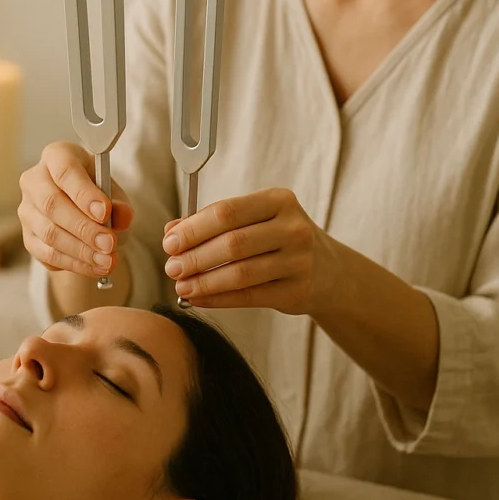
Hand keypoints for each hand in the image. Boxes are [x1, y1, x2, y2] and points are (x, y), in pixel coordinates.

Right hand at [19, 142, 133, 278]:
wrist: (81, 209)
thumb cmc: (96, 192)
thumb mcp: (113, 191)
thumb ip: (119, 203)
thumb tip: (121, 217)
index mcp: (56, 156)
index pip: (64, 170)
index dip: (83, 193)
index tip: (105, 212)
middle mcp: (34, 180)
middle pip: (52, 204)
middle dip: (84, 228)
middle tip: (109, 244)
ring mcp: (27, 210)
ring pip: (49, 233)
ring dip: (81, 251)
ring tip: (108, 261)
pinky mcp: (27, 237)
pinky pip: (47, 254)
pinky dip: (74, 264)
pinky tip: (95, 267)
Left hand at [161, 187, 341, 312]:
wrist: (328, 270)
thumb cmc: (278, 239)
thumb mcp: (254, 220)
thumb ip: (212, 222)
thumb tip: (171, 231)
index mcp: (279, 200)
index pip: (226, 212)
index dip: (193, 229)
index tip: (169, 243)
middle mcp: (294, 228)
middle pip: (232, 243)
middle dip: (195, 257)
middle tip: (171, 268)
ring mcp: (299, 261)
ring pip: (240, 273)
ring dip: (204, 282)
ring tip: (181, 286)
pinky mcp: (298, 291)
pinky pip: (250, 297)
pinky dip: (219, 299)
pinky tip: (199, 299)